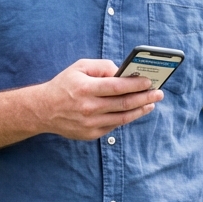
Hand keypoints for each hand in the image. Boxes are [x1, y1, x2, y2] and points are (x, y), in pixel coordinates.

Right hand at [38, 59, 163, 139]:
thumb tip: (123, 72)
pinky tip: (135, 111)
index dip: (135, 84)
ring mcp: (90, 124)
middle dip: (145, 98)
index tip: (149, 82)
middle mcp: (88, 107)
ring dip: (140, 110)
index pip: (116, 87)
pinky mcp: (91, 134)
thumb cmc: (64, 85)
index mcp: (85, 88)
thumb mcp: (79, 67)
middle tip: (159, 93)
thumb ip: (102, 67)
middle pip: (124, 104)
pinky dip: (126, 117)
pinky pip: (114, 125)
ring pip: (123, 118)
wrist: (44, 110)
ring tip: (151, 103)